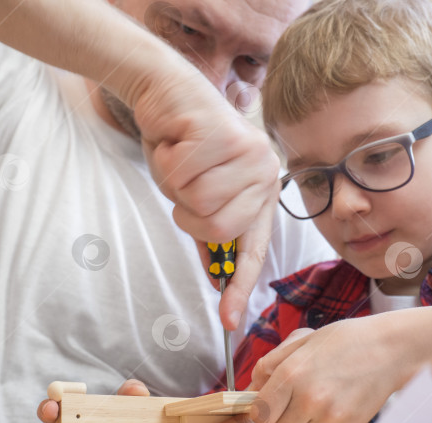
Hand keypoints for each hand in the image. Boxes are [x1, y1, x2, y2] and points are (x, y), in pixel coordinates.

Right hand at [135, 75, 280, 329]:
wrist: (167, 91)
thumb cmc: (182, 146)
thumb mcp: (199, 193)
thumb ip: (211, 231)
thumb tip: (218, 279)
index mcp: (262, 193)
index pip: (253, 251)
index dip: (240, 288)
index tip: (228, 322)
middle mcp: (264, 174)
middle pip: (219, 229)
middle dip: (188, 214)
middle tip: (184, 185)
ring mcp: (250, 153)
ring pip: (199, 204)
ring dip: (176, 187)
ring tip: (181, 159)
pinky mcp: (225, 134)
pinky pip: (182, 176)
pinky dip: (167, 161)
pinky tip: (176, 141)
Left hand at [247, 305, 431, 422]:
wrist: (389, 348)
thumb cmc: (345, 341)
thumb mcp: (302, 341)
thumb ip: (270, 364)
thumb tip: (250, 388)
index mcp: (291, 373)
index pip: (258, 413)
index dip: (260, 411)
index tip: (268, 405)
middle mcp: (308, 398)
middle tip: (289, 409)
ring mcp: (329, 416)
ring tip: (311, 411)